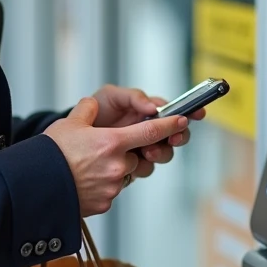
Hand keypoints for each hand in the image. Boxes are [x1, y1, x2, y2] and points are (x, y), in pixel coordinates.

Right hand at [45, 98, 189, 215]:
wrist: (32, 188)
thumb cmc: (49, 155)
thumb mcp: (68, 124)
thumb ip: (86, 111)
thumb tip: (91, 105)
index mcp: (112, 142)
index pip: (150, 131)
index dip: (170, 125)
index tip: (183, 120)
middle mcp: (117, 165)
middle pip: (135, 156)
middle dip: (124, 153)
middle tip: (99, 151)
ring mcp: (112, 187)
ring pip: (122, 174)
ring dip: (111, 169)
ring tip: (86, 167)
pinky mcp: (104, 204)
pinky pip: (110, 191)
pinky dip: (101, 185)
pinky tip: (82, 181)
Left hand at [91, 84, 206, 178]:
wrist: (69, 140)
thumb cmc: (93, 113)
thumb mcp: (110, 96)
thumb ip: (133, 97)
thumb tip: (153, 107)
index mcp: (146, 113)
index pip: (173, 112)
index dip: (189, 112)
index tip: (197, 113)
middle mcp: (148, 132)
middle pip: (175, 136)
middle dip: (178, 137)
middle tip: (173, 137)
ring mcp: (141, 150)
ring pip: (162, 154)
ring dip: (160, 153)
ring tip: (147, 151)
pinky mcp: (131, 167)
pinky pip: (144, 170)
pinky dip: (142, 167)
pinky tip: (132, 163)